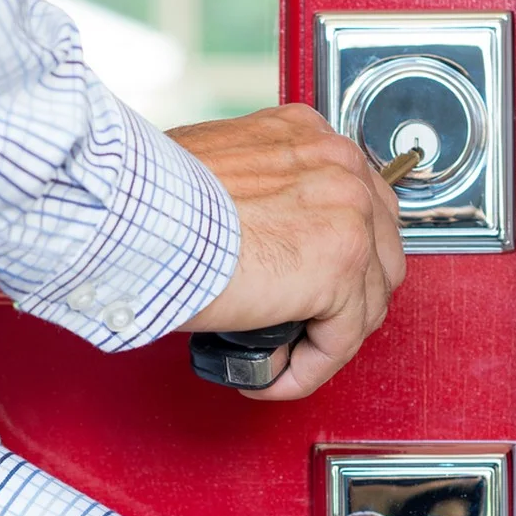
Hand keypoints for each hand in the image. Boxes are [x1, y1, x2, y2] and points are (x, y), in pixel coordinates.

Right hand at [168, 105, 405, 399]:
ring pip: (368, 300)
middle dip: (349, 300)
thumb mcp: (218, 167)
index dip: (342, 257)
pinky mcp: (340, 269)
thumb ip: (259, 191)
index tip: (312, 286)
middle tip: (306, 327)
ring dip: (328, 338)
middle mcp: (341, 168)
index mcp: (312, 138)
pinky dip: (309, 368)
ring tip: (283, 356)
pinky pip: (341, 338)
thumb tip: (259, 235)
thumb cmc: (149, 198)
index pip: (359, 206)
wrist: (134, 217)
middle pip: (380, 251)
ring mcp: (349, 217)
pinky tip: (274, 377)